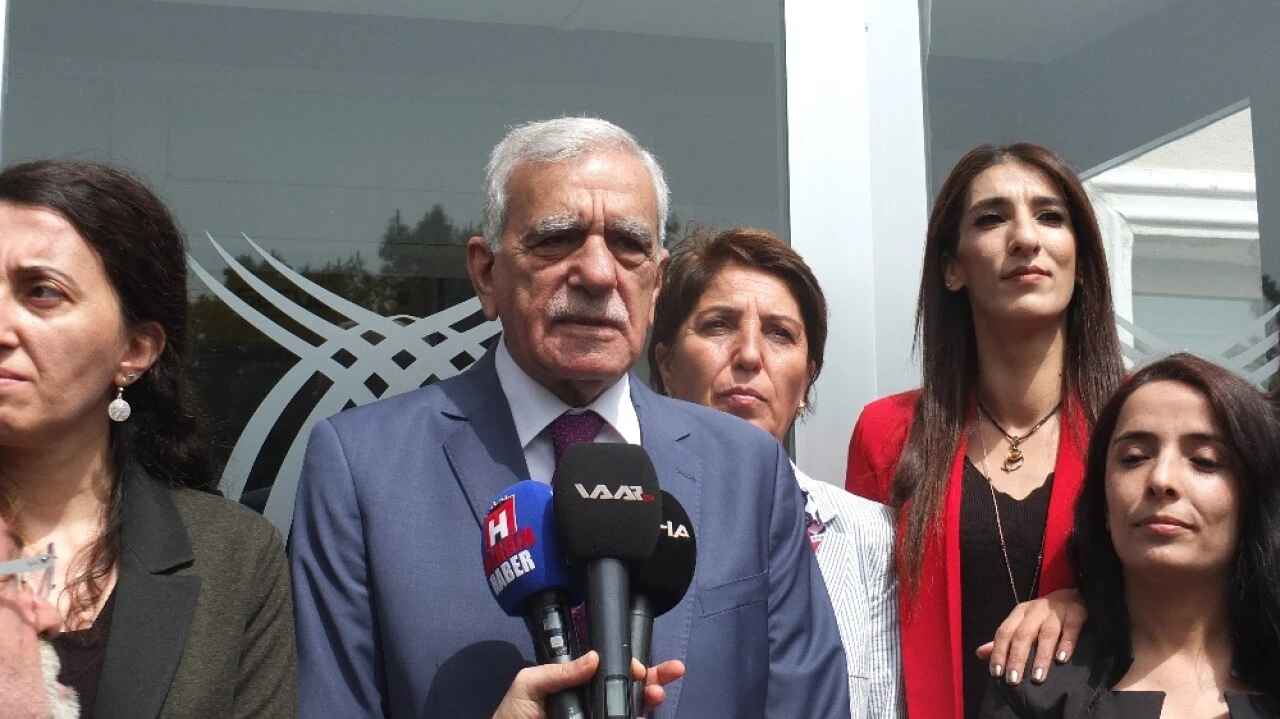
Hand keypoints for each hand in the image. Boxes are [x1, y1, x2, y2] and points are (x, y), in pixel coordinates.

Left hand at [492, 651, 685, 718]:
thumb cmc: (512, 717)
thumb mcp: (529, 685)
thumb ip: (559, 671)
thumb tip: (594, 657)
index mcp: (575, 684)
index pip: (607, 669)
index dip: (627, 664)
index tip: (639, 665)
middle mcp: (591, 703)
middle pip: (628, 687)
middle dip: (654, 677)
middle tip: (672, 671)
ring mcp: (597, 718)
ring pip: (632, 708)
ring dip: (651, 698)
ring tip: (659, 693)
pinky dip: (638, 718)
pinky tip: (644, 715)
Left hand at [975, 588, 1085, 685]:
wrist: (1076, 596)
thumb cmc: (1044, 616)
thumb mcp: (1022, 623)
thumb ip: (1004, 640)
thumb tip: (979, 653)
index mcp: (1020, 612)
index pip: (1004, 632)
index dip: (998, 652)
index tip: (996, 673)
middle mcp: (1035, 610)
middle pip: (1023, 634)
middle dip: (1016, 658)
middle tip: (1013, 680)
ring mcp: (1056, 611)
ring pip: (1046, 634)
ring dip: (1041, 656)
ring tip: (1037, 677)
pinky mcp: (1076, 613)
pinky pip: (1071, 628)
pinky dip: (1067, 644)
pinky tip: (1062, 659)